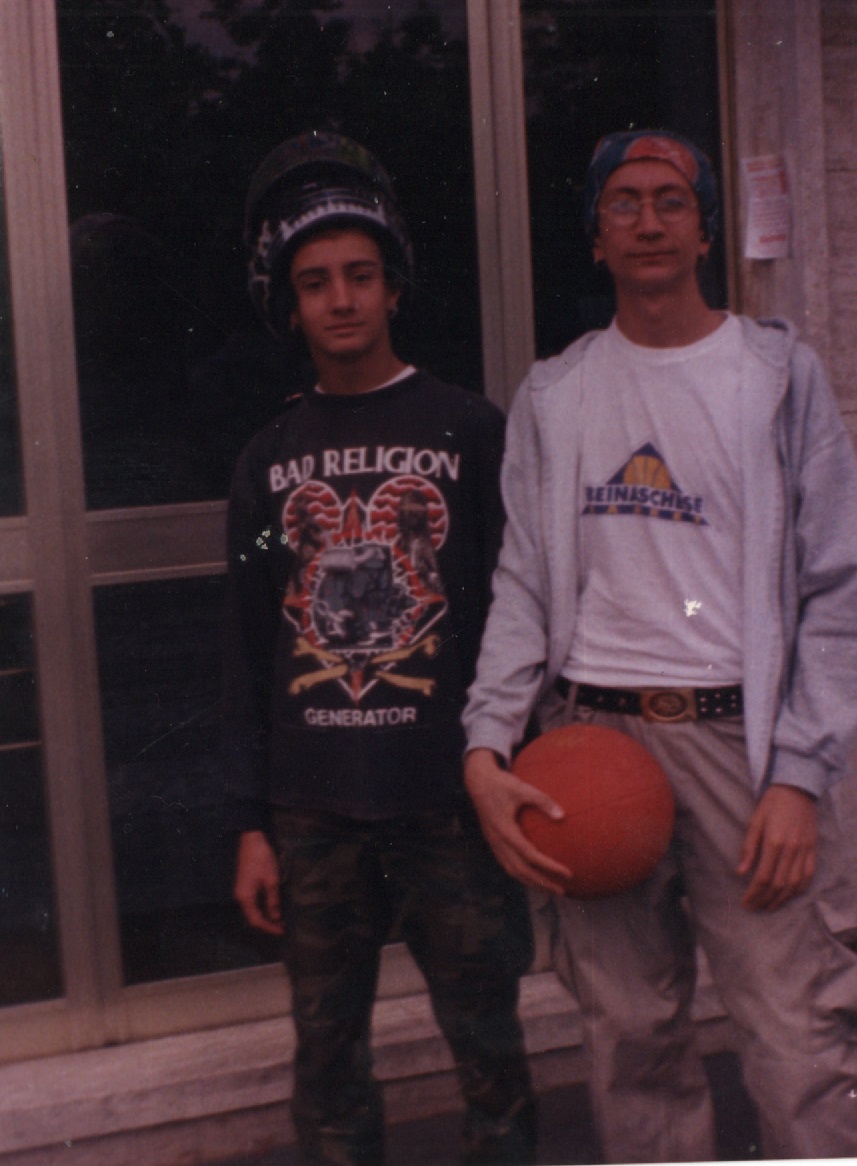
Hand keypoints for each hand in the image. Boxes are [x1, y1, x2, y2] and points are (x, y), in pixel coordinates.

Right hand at [234, 830, 283, 934]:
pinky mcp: (244, 886)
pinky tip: (270, 908)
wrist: (251, 840)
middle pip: (252, 917)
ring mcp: (240, 891)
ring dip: (264, 917)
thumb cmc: (262, 859)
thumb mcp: (271, 880)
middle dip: (267, 924)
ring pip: (252, 911)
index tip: (282, 931)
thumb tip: (275, 918)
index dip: (269, 928)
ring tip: (278, 920)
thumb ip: (273, 901)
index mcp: (245, 898)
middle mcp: (240, 897)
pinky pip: (252, 903)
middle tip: (282, 927)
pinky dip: (261, 908)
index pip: (256, 920)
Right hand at [464, 747, 571, 893]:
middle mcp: (498, 841)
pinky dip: (521, 874)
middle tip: (562, 891)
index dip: (549, 867)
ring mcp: (493, 843)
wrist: (478, 780)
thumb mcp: (523, 788)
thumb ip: (543, 801)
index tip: (568, 873)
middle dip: (542, 883)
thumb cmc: (502, 783)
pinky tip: (533, 875)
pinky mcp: (493, 842)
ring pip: (512, 871)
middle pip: (521, 871)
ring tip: (550, 888)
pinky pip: (507, 864)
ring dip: (532, 882)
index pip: (530, 856)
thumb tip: (563, 815)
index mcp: (505, 830)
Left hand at [737, 784, 817, 911]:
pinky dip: (799, 888)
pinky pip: (809, 875)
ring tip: (769, 906)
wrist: (796, 789)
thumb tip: (740, 872)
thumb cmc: (771, 804)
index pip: (763, 877)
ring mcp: (805, 850)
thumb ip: (748, 848)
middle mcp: (791, 849)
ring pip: (795, 883)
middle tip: (754, 908)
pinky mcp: (813, 849)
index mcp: (774, 842)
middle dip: (765, 899)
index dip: (754, 893)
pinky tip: (790, 895)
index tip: (745, 903)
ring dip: (782, 899)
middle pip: (778, 884)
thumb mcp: (754, 821)